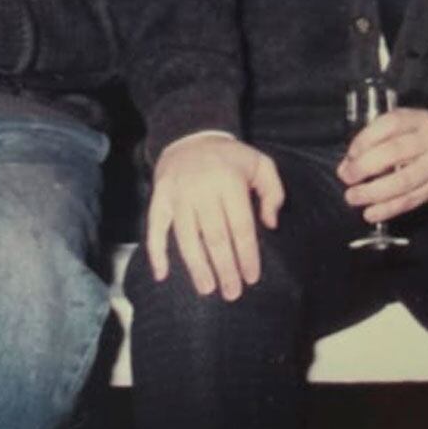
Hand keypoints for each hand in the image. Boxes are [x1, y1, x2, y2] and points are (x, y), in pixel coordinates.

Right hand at [145, 135, 284, 300]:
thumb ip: (273, 192)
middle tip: (232, 293)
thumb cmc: (230, 158)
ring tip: (207, 289)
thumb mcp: (260, 164)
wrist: (191, 135)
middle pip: (215, 237)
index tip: (251, 277)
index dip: (247, 254)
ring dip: (197, 266)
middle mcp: (202, 189)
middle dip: (225, 268)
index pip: (241, 226)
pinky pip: (154, 227)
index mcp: (230, 181)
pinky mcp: (159, 197)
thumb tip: (271, 224)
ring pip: (187, 237)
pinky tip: (162, 274)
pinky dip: (156, 252)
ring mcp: (178, 194)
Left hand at [337, 108, 427, 223]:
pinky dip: (388, 209)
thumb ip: (377, 140)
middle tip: (347, 177)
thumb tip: (347, 164)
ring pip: (403, 181)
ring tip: (353, 197)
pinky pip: (410, 200)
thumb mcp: (406, 127)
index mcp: (418, 119)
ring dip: (374, 192)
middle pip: (395, 152)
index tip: (350, 155)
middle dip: (365, 166)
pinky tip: (371, 213)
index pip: (390, 124)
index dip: (366, 139)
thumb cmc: (421, 139)